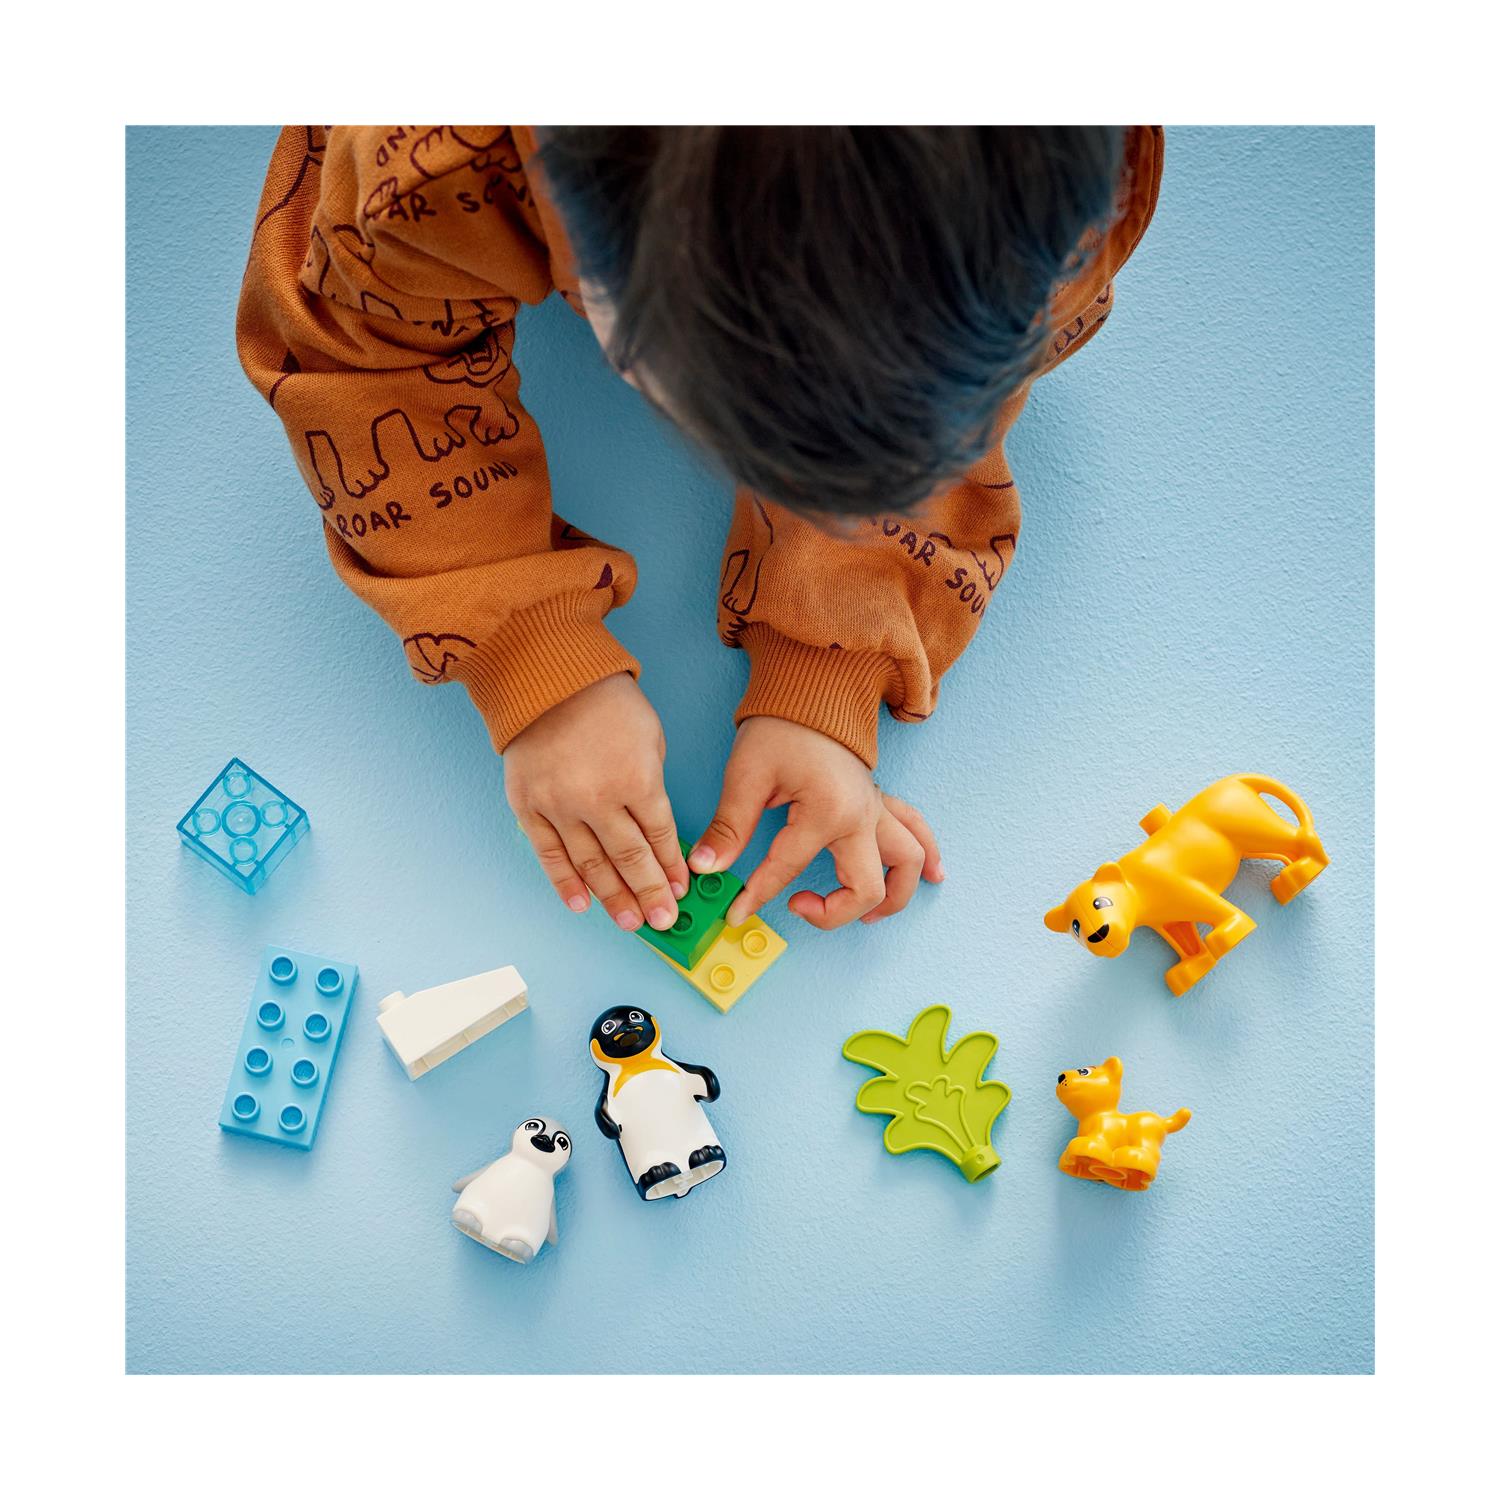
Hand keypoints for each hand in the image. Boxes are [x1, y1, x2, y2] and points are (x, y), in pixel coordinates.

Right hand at [504, 673, 689, 931]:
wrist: (546, 678)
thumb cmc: (606, 703)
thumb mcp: (650, 739)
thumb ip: (652, 787)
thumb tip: (655, 833)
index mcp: (637, 780)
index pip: (660, 838)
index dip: (671, 868)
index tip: (680, 890)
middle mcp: (598, 800)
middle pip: (629, 860)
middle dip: (649, 894)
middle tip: (662, 921)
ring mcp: (560, 807)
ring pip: (591, 865)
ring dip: (613, 898)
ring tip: (630, 923)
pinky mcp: (529, 807)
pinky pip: (549, 855)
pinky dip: (565, 883)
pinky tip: (582, 905)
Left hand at [692, 716, 942, 929]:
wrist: (811, 688)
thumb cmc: (780, 726)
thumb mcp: (747, 774)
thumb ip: (729, 827)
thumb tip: (705, 867)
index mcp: (827, 811)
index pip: (787, 871)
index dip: (756, 896)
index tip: (734, 912)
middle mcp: (862, 817)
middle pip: (867, 888)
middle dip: (834, 913)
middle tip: (798, 906)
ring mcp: (877, 810)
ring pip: (907, 865)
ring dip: (893, 897)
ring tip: (864, 917)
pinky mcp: (881, 803)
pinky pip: (917, 833)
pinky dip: (927, 858)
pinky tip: (932, 878)